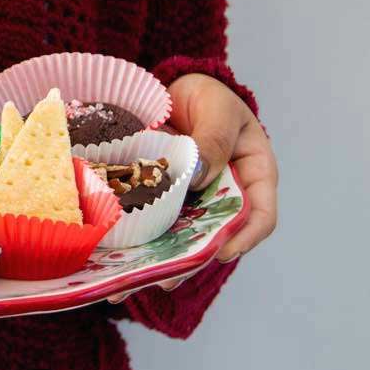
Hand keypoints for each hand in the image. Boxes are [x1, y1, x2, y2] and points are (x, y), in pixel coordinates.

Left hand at [107, 74, 277, 302]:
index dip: (244, 237)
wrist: (175, 86)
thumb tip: (199, 176)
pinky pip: (150, 223)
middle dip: (186, 262)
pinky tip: (109, 256)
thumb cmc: (208, 95)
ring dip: (153, 262)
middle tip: (162, 280)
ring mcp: (192, 201)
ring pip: (177, 238)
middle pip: (212, 238)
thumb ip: (214, 140)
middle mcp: (224, 197)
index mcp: (253, 176)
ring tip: (124, 282)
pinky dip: (133, 240)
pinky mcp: (162, 199)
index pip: (261, 215)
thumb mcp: (218, 110)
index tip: (220, 252)